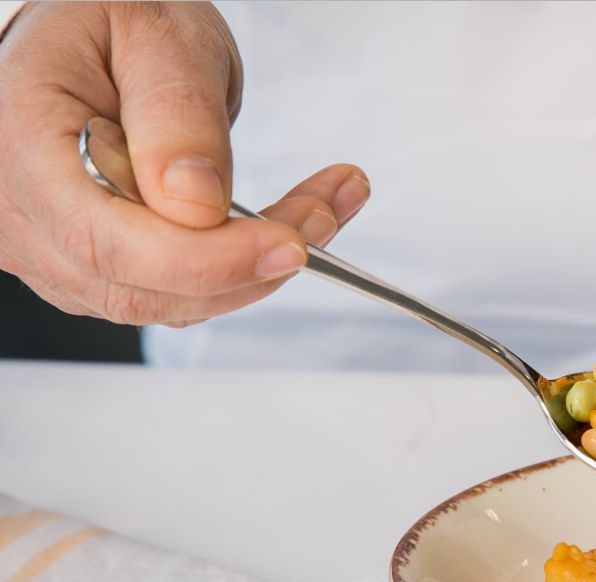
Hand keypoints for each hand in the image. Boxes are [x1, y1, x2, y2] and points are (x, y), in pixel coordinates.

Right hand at [0, 2, 369, 326]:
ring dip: (259, 268)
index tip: (289, 242)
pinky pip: (177, 292)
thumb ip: (176, 114)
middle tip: (326, 211)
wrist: (99, 39)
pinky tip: (290, 222)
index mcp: (16, 139)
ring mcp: (52, 249)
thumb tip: (196, 206)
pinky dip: (243, 268)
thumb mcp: (155, 34)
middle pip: (143, 285)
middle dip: (251, 264)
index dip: (207, 259)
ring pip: (169, 300)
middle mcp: (20, 211)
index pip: (108, 240)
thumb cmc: (114, 20)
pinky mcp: (94, 267)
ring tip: (323, 204)